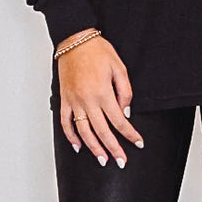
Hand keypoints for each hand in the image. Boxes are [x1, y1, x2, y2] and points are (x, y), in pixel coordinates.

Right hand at [55, 32, 145, 165]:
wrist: (74, 40)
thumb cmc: (97, 51)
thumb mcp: (119, 68)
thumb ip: (125, 91)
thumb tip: (126, 112)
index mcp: (103, 93)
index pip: (119, 121)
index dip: (130, 135)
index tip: (138, 144)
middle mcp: (87, 100)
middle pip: (102, 132)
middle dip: (113, 149)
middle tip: (121, 161)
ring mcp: (74, 102)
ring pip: (83, 131)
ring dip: (93, 148)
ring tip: (102, 160)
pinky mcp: (64, 100)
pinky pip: (65, 123)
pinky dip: (71, 137)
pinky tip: (78, 146)